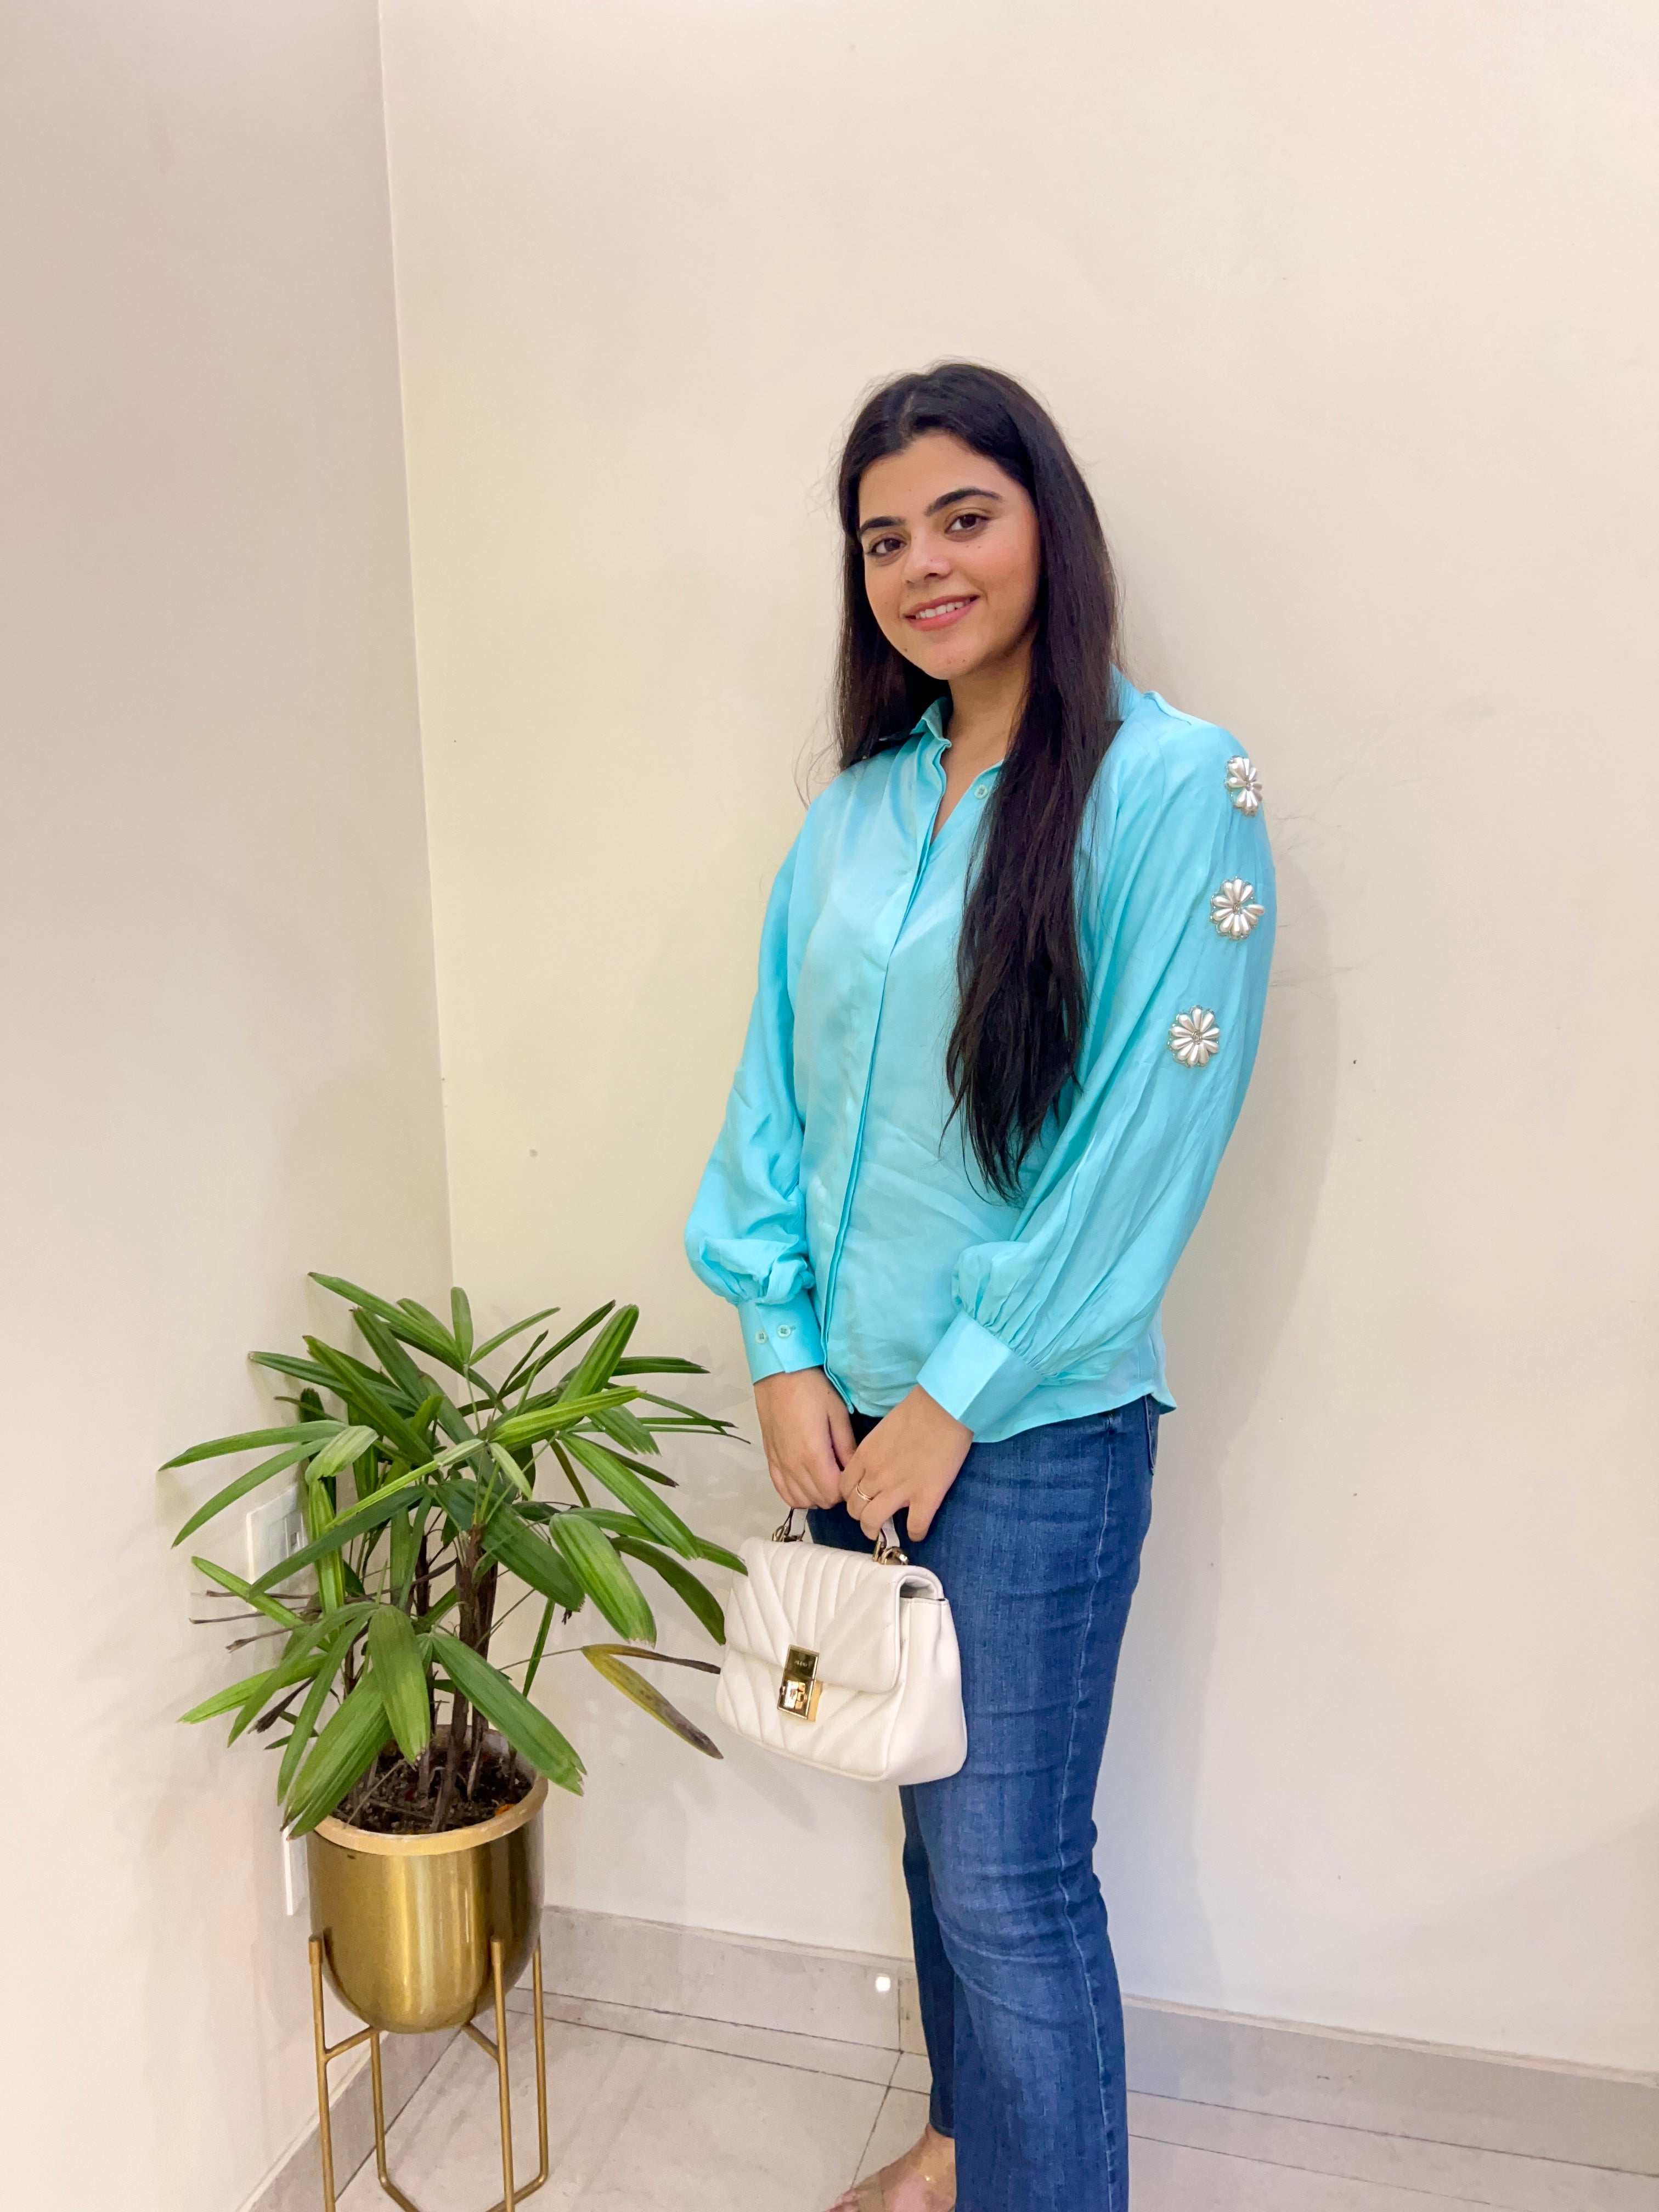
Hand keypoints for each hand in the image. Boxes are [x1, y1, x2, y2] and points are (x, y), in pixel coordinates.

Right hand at [753, 1368, 854, 1510]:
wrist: (778, 1372)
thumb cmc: (812, 1388)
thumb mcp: (837, 1413)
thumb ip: (846, 1447)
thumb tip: (856, 1471)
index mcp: (812, 1455)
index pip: (833, 1494)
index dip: (848, 1489)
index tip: (854, 1474)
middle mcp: (793, 1465)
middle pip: (818, 1499)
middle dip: (835, 1493)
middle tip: (843, 1473)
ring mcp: (779, 1463)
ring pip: (800, 1499)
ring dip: (817, 1495)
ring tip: (827, 1476)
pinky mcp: (770, 1458)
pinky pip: (782, 1490)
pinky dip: (797, 1494)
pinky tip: (807, 1482)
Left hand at [839, 1386, 970, 1542]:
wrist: (944, 1408)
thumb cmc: (916, 1411)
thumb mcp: (882, 1430)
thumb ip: (874, 1452)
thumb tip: (876, 1468)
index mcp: (864, 1456)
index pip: (843, 1488)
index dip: (850, 1497)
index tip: (860, 1497)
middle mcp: (875, 1476)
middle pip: (854, 1508)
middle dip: (860, 1515)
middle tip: (872, 1514)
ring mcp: (899, 1489)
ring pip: (873, 1522)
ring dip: (876, 1529)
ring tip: (884, 1529)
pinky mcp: (925, 1497)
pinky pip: (914, 1527)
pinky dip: (915, 1533)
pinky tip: (917, 1530)